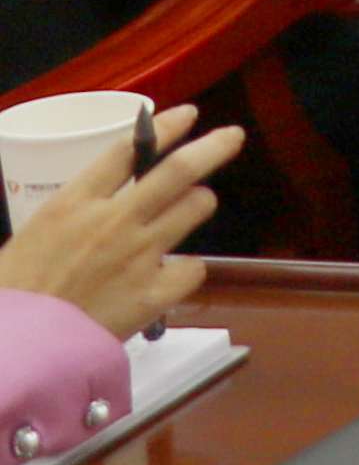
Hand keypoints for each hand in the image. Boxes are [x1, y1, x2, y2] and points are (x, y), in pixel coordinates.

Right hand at [0, 109, 247, 341]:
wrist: (15, 348)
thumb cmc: (11, 293)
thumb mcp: (32, 237)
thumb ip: (73, 216)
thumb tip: (101, 205)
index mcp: (72, 204)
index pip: (127, 151)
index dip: (163, 129)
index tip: (187, 116)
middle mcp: (113, 221)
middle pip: (177, 171)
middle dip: (212, 148)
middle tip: (231, 137)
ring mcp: (139, 255)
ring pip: (194, 208)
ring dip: (199, 202)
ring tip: (195, 204)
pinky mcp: (155, 292)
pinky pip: (193, 268)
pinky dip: (187, 268)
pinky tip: (173, 274)